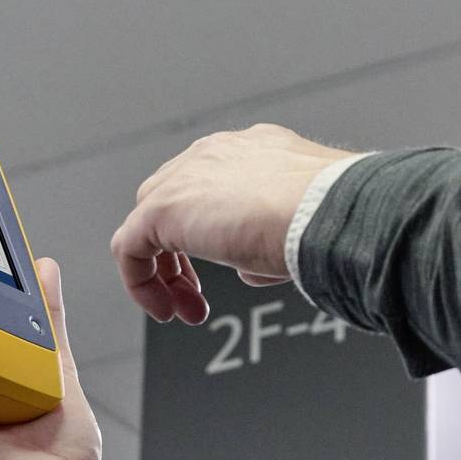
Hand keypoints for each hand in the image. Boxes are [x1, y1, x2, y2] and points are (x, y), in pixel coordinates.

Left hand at [112, 123, 353, 324]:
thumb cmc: (331, 217)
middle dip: (182, 255)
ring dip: (164, 273)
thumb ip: (268, 241)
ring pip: (148, 224)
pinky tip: (166, 309)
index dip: (213, 233)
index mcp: (252, 150)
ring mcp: (186, 176)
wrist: (330, 212)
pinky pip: (130, 247)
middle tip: (199, 296)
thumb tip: (252, 269)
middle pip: (173, 202)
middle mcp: (215, 154)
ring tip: (183, 309)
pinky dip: (141, 282)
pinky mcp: (162, 207)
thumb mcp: (300, 226)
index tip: (230, 269)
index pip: (211, 186)